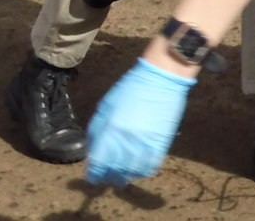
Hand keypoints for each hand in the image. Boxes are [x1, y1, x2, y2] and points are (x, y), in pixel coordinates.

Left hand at [85, 58, 195, 186]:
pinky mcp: (161, 144)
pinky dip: (142, 171)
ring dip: (125, 176)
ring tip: (122, 172)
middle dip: (108, 177)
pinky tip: (138, 167)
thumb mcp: (105, 107)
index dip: (93, 174)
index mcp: (109, 130)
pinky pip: (150, 167)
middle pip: (114, 172)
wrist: (162, 78)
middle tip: (106, 175)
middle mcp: (126, 141)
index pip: (97, 165)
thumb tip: (92, 152)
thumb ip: (97, 131)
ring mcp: (145, 143)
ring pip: (132, 173)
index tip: (92, 175)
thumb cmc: (131, 88)